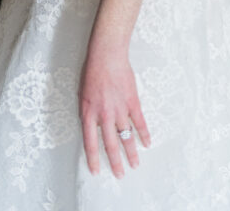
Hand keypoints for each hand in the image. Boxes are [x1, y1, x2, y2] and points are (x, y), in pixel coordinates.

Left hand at [79, 43, 149, 177]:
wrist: (107, 55)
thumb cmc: (92, 71)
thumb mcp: (82, 94)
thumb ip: (88, 112)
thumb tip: (91, 125)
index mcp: (89, 113)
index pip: (90, 143)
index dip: (93, 158)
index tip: (96, 171)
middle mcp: (104, 115)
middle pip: (110, 144)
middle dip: (115, 162)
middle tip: (120, 174)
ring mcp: (119, 109)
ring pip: (126, 136)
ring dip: (131, 152)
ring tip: (135, 164)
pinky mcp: (132, 101)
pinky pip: (139, 121)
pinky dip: (144, 133)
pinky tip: (147, 142)